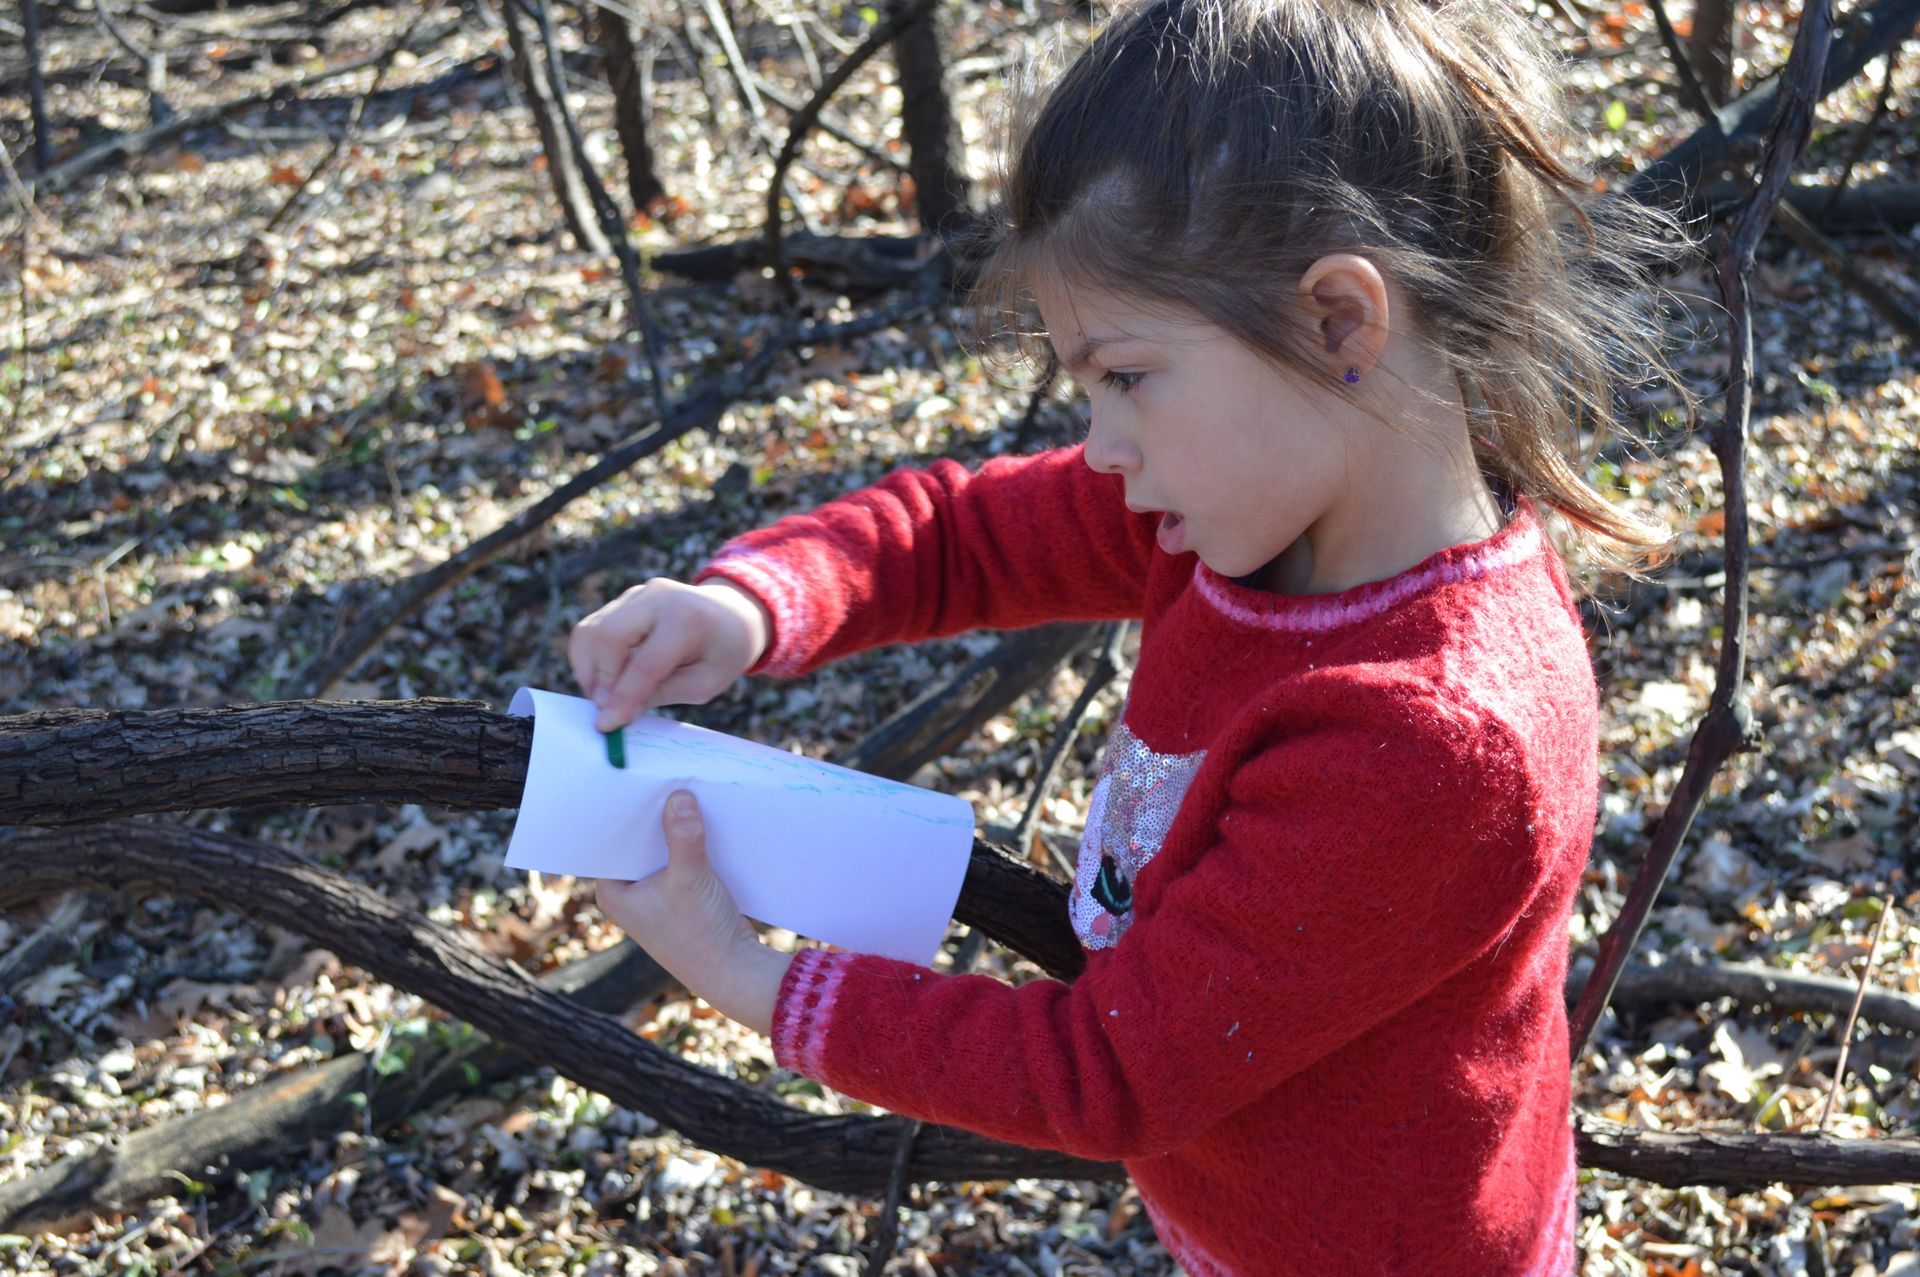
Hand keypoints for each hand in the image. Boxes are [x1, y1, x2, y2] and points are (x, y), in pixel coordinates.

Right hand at [569, 577, 771, 730]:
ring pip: (590, 630)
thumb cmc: (721, 654)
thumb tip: (613, 712)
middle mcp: (658, 598)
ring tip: (605, 695)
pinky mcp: (624, 599)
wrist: (731, 614)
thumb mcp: (704, 684)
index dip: (622, 697)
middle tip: (603, 709)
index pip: (645, 664)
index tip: (606, 725)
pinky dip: (590, 657)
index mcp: (687, 620)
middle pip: (607, 637)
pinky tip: (607, 678)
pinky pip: (592, 628)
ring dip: (588, 669)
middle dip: (599, 679)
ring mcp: (637, 594)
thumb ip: (660, 694)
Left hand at [595, 790, 789, 1036]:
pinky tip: (706, 816)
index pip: (611, 839)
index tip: (636, 776)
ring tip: (687, 788)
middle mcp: (629, 891)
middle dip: (654, 813)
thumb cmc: (699, 935)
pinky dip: (692, 840)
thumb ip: (683, 837)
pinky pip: (680, 855)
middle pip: (638, 839)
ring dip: (675, 825)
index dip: (624, 809)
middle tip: (666, 774)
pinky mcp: (679, 892)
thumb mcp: (690, 880)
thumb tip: (679, 795)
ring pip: (662, 846)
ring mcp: (654, 892)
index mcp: (614, 890)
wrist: (734, 971)